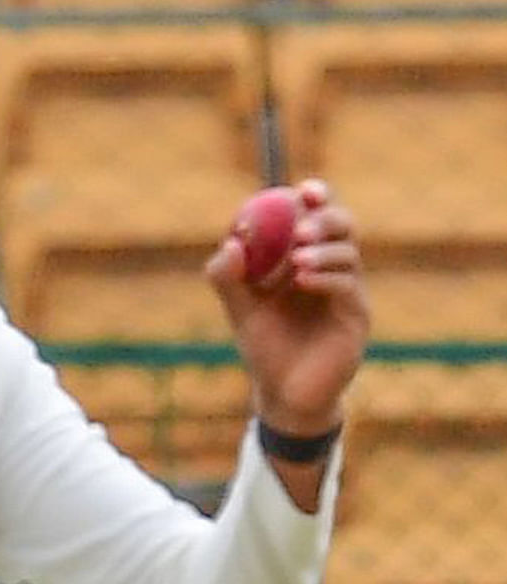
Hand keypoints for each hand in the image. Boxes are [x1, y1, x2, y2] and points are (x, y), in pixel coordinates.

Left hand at [207, 179, 365, 438]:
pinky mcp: (356, 316)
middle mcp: (330, 269)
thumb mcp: (239, 309)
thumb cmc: (265, 347)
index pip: (316, 217)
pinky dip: (326, 276)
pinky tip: (303, 280)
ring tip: (297, 261)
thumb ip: (227, 277)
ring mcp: (347, 291)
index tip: (302, 189)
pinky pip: (348, 285)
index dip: (315, 198)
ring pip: (349, 253)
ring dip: (323, 250)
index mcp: (304, 258)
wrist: (284, 394)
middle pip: (342, 226)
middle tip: (301, 227)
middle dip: (325, 219)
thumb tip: (230, 241)